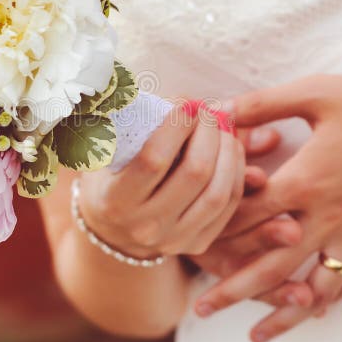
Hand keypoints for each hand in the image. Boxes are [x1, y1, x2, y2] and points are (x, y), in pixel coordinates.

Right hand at [79, 100, 247, 258]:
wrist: (112, 231)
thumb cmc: (110, 178)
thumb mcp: (105, 152)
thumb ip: (136, 124)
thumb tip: (184, 97)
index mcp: (115, 200)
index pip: (153, 159)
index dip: (176, 125)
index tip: (185, 102)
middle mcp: (145, 225)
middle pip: (194, 172)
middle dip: (208, 132)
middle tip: (207, 111)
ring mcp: (174, 239)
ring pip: (218, 191)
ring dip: (228, 151)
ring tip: (223, 127)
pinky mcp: (197, 244)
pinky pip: (228, 205)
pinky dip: (236, 172)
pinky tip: (231, 149)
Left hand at [194, 59, 341, 341]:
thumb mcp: (315, 92)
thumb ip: (262, 104)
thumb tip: (219, 109)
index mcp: (306, 179)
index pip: (248, 214)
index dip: (216, 228)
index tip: (191, 243)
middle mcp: (329, 214)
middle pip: (272, 262)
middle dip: (234, 288)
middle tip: (203, 309)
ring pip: (315, 285)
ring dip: (283, 310)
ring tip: (257, 334)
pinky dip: (333, 298)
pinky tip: (314, 312)